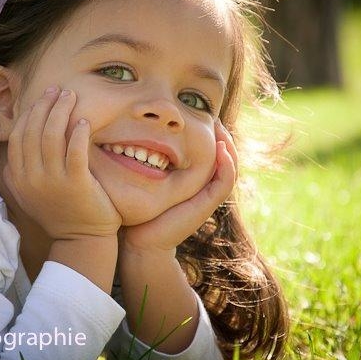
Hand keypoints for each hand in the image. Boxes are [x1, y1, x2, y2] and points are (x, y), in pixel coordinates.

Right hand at [3, 86, 121, 239]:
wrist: (81, 241)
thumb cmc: (59, 214)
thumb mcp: (29, 194)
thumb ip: (18, 172)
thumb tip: (13, 146)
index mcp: (19, 178)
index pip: (18, 136)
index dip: (29, 113)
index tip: (42, 98)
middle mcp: (32, 178)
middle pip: (34, 131)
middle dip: (45, 105)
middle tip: (57, 90)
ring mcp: (54, 182)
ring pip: (53, 136)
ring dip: (61, 111)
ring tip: (71, 96)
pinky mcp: (77, 184)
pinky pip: (75, 151)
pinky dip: (78, 133)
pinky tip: (84, 121)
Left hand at [120, 120, 237, 254]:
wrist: (139, 242)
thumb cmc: (137, 211)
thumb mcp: (142, 179)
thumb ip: (142, 160)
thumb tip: (130, 135)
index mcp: (192, 182)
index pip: (209, 154)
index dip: (210, 136)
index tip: (203, 116)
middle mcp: (203, 188)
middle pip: (224, 158)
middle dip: (223, 136)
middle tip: (215, 117)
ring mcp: (207, 197)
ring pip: (230, 168)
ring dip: (229, 147)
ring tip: (222, 128)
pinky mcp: (206, 206)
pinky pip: (224, 183)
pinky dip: (227, 165)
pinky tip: (221, 149)